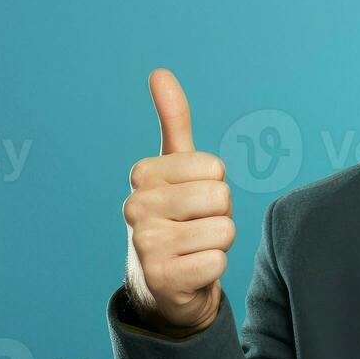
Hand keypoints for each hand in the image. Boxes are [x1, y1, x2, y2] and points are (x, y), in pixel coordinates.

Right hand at [121, 69, 233, 335]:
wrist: (162, 286)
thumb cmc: (176, 218)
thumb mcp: (174, 169)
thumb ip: (173, 122)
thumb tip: (160, 72)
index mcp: (142, 175)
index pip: (214, 167)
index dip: (214, 186)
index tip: (192, 201)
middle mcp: (135, 206)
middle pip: (220, 196)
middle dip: (219, 214)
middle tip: (195, 227)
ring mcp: (145, 244)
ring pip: (224, 229)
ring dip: (218, 242)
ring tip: (194, 247)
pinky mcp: (162, 278)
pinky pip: (219, 261)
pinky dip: (214, 268)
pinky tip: (191, 271)